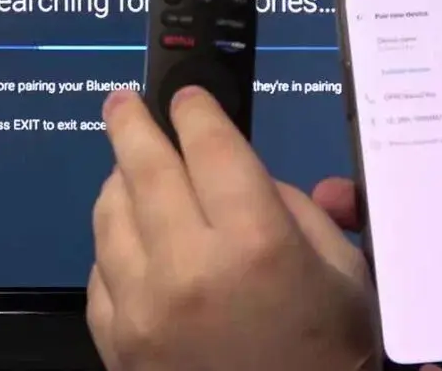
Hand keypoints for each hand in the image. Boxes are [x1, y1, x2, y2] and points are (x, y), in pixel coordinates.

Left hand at [87, 86, 378, 370]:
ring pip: (109, 211)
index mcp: (255, 244)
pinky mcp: (114, 339)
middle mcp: (189, 268)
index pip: (210, 146)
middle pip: (144, 166)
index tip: (184, 95)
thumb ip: (296, 208)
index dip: (194, 110)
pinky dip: (114, 242)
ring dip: (119, 180)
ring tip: (131, 169)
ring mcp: (141, 307)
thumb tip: (247, 168)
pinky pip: (99, 267)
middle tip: (122, 101)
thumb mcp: (342, 272)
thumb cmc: (330, 350)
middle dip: (130, 122)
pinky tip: (133, 238)